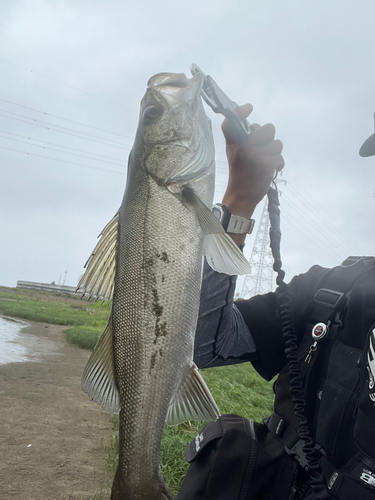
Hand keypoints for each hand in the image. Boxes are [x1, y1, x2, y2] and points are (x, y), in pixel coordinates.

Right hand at [221, 103, 283, 222]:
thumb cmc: (239, 171)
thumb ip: (239, 135)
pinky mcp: (265, 165)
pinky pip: (280, 159)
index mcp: (233, 142)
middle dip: (270, 139)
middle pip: (269, 129)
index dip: (240, 111)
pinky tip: (268, 170)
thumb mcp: (233, 151)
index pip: (232, 121)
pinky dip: (277, 165)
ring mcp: (254, 155)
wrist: (241, 195)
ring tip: (265, 162)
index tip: (248, 108)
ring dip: (274, 154)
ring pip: (277, 145)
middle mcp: (242, 147)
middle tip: (263, 149)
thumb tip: (252, 120)